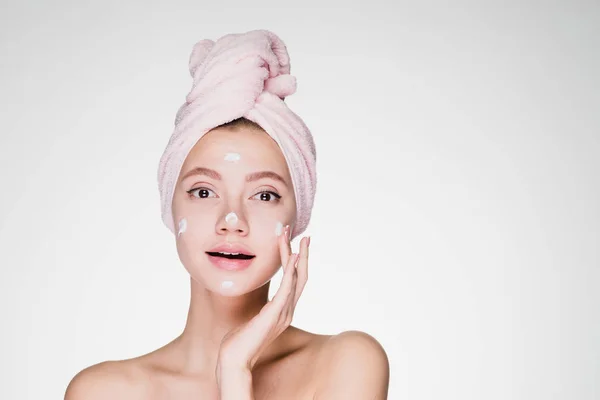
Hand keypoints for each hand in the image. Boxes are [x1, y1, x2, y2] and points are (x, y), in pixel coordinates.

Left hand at [216, 225, 309, 374]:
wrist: (234, 360)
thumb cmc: (238, 342)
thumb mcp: (252, 320)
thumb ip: (259, 310)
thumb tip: (256, 304)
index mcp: (283, 311)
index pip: (295, 281)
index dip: (297, 262)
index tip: (295, 245)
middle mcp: (288, 311)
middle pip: (301, 277)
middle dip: (302, 254)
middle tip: (304, 235)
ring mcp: (284, 312)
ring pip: (296, 277)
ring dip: (295, 255)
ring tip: (293, 237)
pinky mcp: (275, 313)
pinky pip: (287, 288)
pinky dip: (292, 271)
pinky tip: (293, 256)